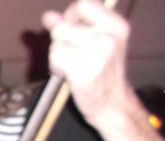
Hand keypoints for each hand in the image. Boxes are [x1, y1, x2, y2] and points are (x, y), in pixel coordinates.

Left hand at [42, 0, 134, 126]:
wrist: (111, 106)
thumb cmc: (101, 73)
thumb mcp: (94, 43)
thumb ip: (72, 27)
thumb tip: (48, 16)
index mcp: (116, 26)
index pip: (83, 4)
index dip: (71, 15)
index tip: (72, 29)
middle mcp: (109, 37)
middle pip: (65, 25)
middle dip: (61, 39)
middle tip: (74, 55)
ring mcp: (97, 55)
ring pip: (57, 41)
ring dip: (58, 54)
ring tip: (72, 66)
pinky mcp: (83, 71)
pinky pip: (55, 56)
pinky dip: (56, 66)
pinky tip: (68, 74)